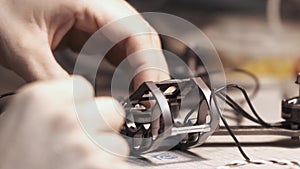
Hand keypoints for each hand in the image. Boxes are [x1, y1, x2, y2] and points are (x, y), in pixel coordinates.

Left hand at [0, 0, 168, 86]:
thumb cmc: (2, 4)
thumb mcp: (23, 45)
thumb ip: (51, 77)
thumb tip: (78, 103)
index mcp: (90, 2)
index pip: (135, 33)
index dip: (148, 64)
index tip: (149, 91)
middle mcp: (100, 5)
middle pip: (141, 37)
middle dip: (149, 69)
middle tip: (148, 98)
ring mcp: (97, 15)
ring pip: (132, 42)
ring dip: (138, 68)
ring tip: (139, 95)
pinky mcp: (91, 25)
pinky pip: (116, 45)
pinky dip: (124, 65)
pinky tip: (123, 81)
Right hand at [0, 76, 128, 168]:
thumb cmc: (10, 161)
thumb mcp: (20, 122)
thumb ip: (54, 106)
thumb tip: (79, 104)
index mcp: (41, 99)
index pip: (84, 88)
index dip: (83, 106)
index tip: (78, 118)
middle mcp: (64, 117)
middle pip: (111, 109)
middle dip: (103, 126)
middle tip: (82, 143)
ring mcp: (83, 144)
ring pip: (117, 142)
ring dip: (104, 154)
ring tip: (77, 164)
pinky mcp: (100, 168)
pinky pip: (120, 165)